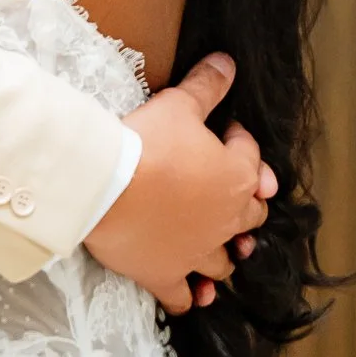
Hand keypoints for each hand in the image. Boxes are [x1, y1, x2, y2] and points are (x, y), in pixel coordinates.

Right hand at [83, 54, 275, 316]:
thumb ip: (207, 85)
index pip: (250, 156)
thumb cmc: (147, 143)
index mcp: (235, 177)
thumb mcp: (179, 105)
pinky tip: (197, 294)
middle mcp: (225, 220)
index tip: (226, 130)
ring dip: (226, 252)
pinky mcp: (166, 274)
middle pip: (249, 216)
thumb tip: (227, 61)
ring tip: (224, 248)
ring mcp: (197, 252)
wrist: (106, 186)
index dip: (239, 140)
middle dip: (245, 203)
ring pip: (224, 259)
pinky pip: (185, 295)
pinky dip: (192, 295)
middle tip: (233, 192)